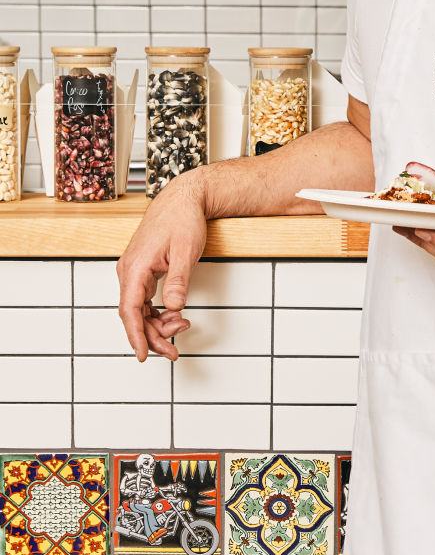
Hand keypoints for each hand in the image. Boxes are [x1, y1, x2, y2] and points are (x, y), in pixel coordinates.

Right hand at [117, 173, 207, 361]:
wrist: (182, 200)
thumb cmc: (182, 220)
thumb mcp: (185, 251)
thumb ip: (178, 280)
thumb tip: (174, 306)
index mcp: (135, 268)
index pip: (130, 310)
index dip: (136, 335)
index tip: (144, 354)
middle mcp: (129, 271)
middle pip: (135, 314)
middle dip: (153, 335)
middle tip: (174, 351)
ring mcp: (134, 272)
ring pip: (140, 309)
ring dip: (158, 324)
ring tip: (182, 326)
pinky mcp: (143, 271)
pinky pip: (144, 300)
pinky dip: (158, 312)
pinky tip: (174, 315)